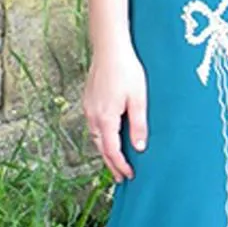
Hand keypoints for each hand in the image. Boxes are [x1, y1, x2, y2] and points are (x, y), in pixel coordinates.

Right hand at [83, 40, 147, 182]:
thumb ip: (138, 125)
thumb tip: (139, 148)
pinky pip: (94, 126)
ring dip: (106, 151)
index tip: (129, 176)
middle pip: (101, 148)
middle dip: (112, 164)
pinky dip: (102, 138)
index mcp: (105, 118)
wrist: (110, 49)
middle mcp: (93, 116)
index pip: (112, 151)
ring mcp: (88, 108)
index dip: (120, 165)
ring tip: (116, 161)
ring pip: (96, 138)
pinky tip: (109, 138)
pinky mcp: (88, 101)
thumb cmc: (127, 71)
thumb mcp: (138, 99)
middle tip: (122, 177)